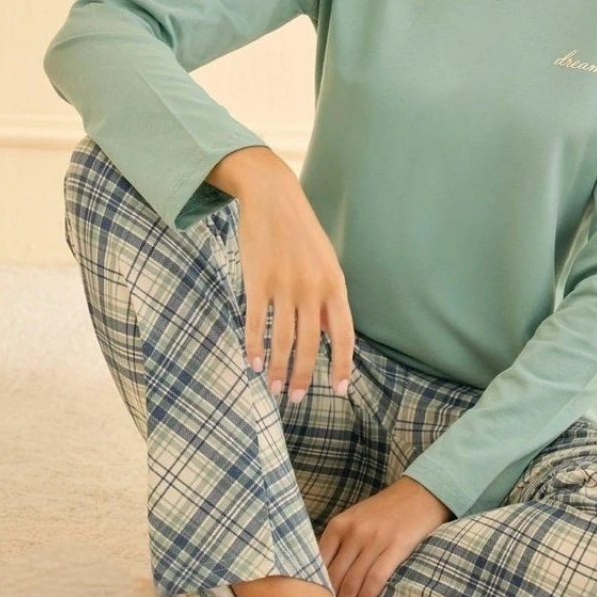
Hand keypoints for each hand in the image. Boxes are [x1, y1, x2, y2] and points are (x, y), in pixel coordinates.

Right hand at [213, 146, 355, 400]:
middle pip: (310, 344)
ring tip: (274, 389)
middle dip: (304, 376)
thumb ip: (327, 298)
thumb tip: (328, 334)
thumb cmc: (301, 232)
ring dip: (278, 369)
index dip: (343, 366)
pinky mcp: (257, 281)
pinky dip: (254, 347)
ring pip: (283, 340)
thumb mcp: (324, 262)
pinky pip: (256, 323)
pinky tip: (253, 364)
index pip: (344, 334)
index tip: (339, 391)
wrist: (272, 197)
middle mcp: (312, 287)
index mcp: (334, 284)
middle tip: (297, 399)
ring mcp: (284, 285)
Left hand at [317, 477, 454, 596]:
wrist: (419, 492)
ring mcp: (375, 539)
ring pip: (353, 580)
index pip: (318, 560)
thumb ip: (340, 541)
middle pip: (335, 575)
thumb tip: (323, 573)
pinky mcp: (396, 546)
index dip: (313, 585)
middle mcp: (354, 531)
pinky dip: (366, 596)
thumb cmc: (385, 509)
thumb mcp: (355, 518)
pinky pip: (376, 576)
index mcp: (340, 524)